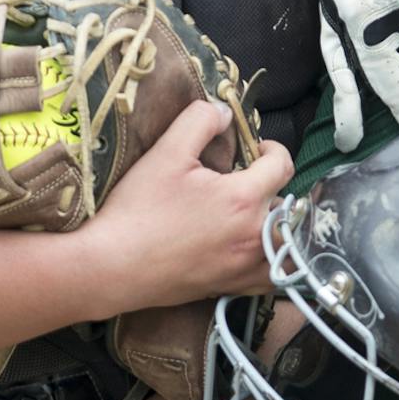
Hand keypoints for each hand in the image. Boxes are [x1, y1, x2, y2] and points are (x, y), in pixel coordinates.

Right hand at [81, 101, 291, 312]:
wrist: (112, 266)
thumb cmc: (138, 209)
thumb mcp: (166, 152)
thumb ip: (200, 121)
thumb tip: (225, 112)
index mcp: (243, 199)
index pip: (282, 165)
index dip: (272, 149)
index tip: (255, 149)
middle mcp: (254, 236)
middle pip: (286, 204)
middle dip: (271, 187)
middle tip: (244, 180)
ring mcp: (245, 267)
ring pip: (285, 244)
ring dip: (277, 225)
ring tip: (253, 214)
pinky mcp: (231, 287)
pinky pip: (272, 278)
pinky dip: (272, 262)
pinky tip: (254, 252)